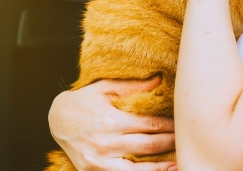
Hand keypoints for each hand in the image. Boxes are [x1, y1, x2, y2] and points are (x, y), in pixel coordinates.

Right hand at [49, 77, 176, 170]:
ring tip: (178, 164)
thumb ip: (132, 87)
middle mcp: (105, 143)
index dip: (169, 126)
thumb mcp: (104, 88)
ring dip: (160, 167)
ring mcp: (99, 161)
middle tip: (186, 141)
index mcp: (110, 120)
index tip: (182, 124)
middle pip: (148, 146)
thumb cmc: (83, 101)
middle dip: (170, 143)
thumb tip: (159, 80)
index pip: (149, 125)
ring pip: (138, 169)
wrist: (56, 119)